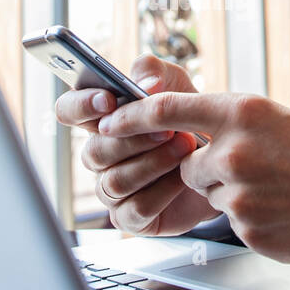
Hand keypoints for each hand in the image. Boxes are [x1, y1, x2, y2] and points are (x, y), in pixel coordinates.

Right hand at [53, 54, 217, 235]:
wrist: (220, 158)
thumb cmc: (188, 118)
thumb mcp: (176, 84)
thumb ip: (155, 72)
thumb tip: (144, 84)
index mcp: (100, 120)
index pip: (68, 111)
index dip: (81, 106)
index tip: (109, 100)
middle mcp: (100, 155)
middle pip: (94, 152)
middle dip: (133, 140)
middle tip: (167, 128)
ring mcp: (111, 189)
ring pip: (114, 182)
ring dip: (152, 164)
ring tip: (184, 148)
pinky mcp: (131, 216)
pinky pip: (135, 209)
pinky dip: (162, 193)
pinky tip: (184, 178)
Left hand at [96, 92, 289, 270]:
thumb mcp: (286, 122)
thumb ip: (238, 126)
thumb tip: (198, 133)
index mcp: (245, 111)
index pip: (168, 108)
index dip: (132, 118)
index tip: (109, 122)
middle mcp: (235, 149)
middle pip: (190, 166)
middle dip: (213, 172)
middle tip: (262, 172)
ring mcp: (239, 194)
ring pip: (211, 198)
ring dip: (235, 198)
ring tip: (284, 193)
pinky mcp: (248, 230)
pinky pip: (232, 226)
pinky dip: (255, 222)